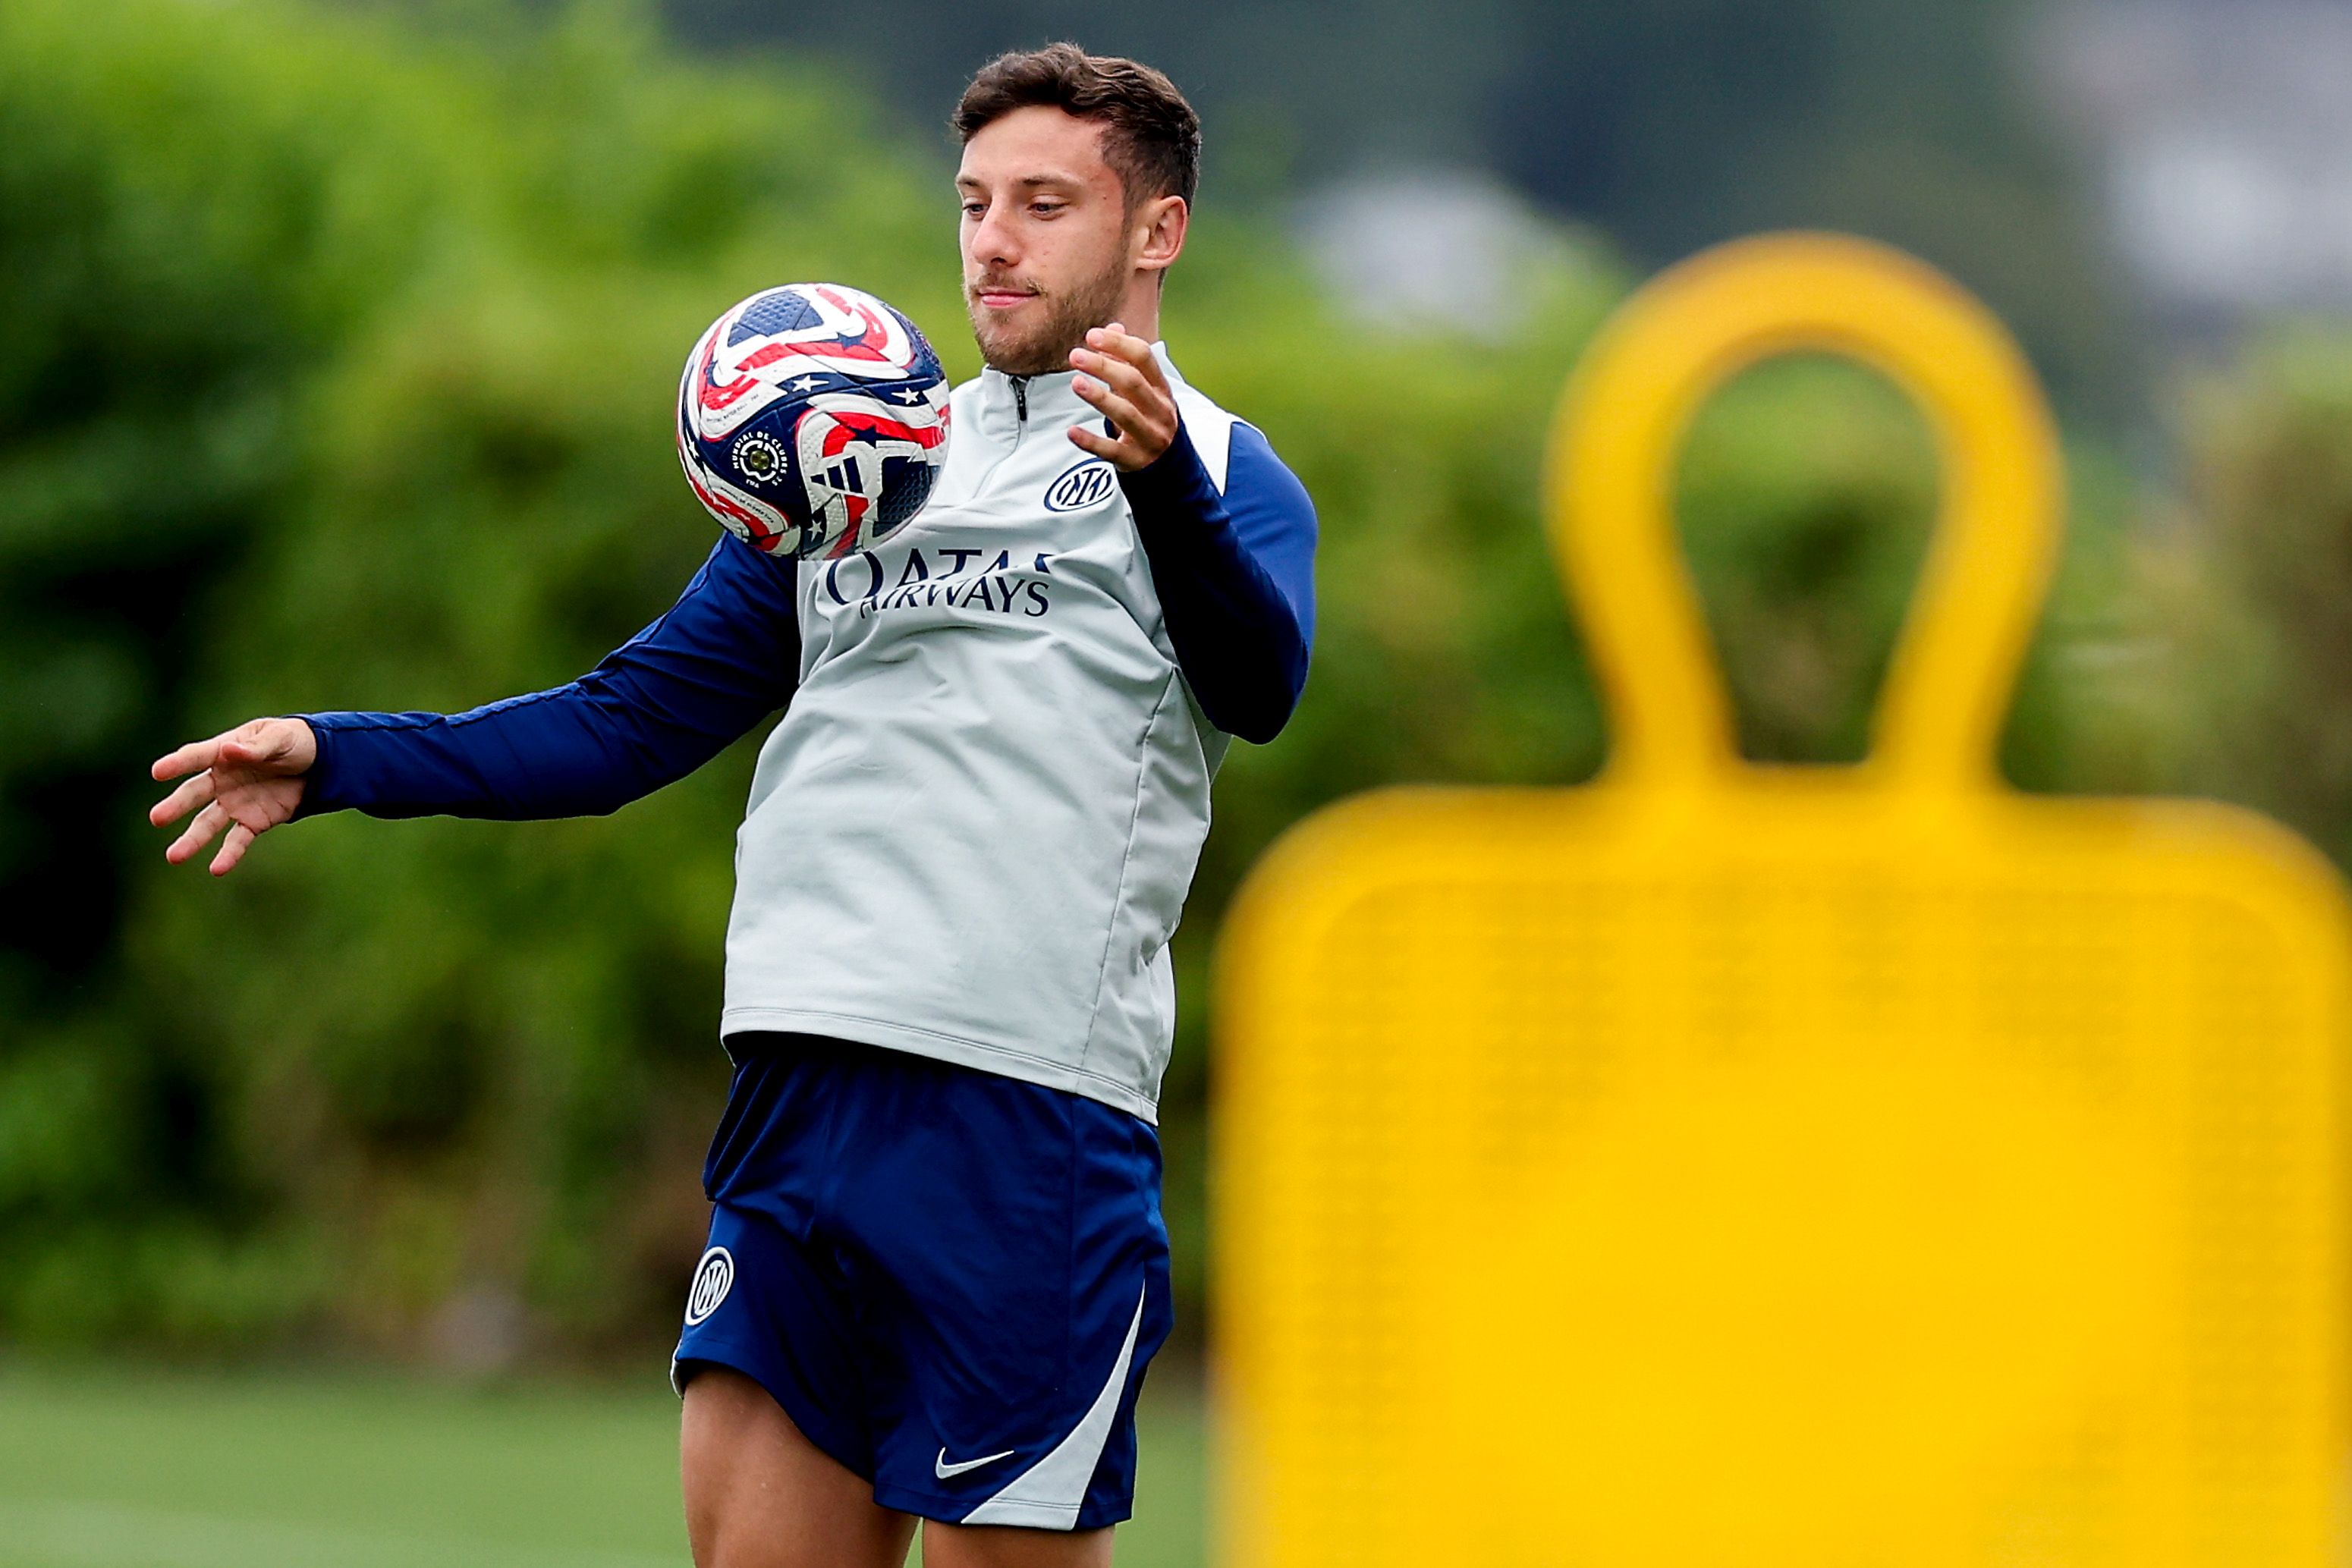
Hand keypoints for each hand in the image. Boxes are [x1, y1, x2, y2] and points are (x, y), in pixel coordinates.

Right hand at [149, 717, 317, 876]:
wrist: (320, 763)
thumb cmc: (293, 742)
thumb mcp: (279, 737)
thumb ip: (256, 747)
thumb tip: (229, 750)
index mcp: (224, 752)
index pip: (197, 757)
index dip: (178, 763)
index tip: (158, 772)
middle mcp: (222, 780)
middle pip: (194, 793)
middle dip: (176, 806)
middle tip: (157, 818)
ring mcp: (235, 802)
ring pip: (207, 823)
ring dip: (192, 840)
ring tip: (174, 856)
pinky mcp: (253, 821)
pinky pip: (237, 840)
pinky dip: (228, 855)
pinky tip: (217, 869)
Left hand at [1067, 323, 1178, 470]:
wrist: (1168, 464)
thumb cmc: (1149, 419)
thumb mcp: (1145, 390)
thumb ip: (1127, 360)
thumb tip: (1113, 326)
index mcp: (1162, 389)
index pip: (1144, 358)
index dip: (1118, 343)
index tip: (1092, 335)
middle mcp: (1160, 412)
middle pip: (1133, 383)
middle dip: (1103, 366)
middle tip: (1075, 355)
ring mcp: (1149, 437)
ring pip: (1125, 414)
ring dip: (1099, 396)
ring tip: (1075, 382)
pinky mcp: (1134, 460)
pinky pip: (1111, 450)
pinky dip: (1090, 441)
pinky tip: (1072, 431)